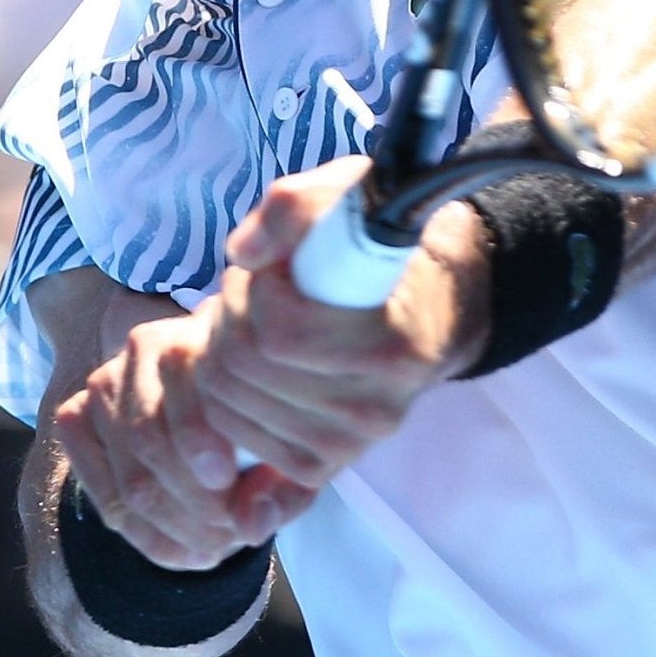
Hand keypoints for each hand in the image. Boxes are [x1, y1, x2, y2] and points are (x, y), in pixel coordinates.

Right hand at [53, 307, 315, 570]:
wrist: (218, 396)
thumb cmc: (264, 420)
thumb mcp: (295, 450)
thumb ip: (284, 489)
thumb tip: (252, 526)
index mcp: (200, 333)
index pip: (181, 385)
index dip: (198, 439)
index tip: (228, 482)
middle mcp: (142, 349)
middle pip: (150, 442)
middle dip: (197, 506)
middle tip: (234, 535)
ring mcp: (103, 384)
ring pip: (129, 481)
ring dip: (176, 532)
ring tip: (217, 548)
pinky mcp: (76, 417)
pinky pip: (101, 494)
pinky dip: (143, 536)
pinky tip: (182, 549)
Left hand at [191, 157, 487, 489]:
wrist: (433, 304)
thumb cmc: (382, 244)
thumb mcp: (347, 195)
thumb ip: (293, 206)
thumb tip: (243, 253)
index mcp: (393, 342)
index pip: (277, 332)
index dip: (251, 292)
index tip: (268, 267)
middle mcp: (377, 405)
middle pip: (246, 370)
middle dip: (227, 321)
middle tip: (247, 292)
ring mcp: (354, 441)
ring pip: (234, 409)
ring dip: (222, 359)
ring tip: (250, 324)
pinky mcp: (330, 461)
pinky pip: (247, 444)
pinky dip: (230, 404)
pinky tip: (249, 368)